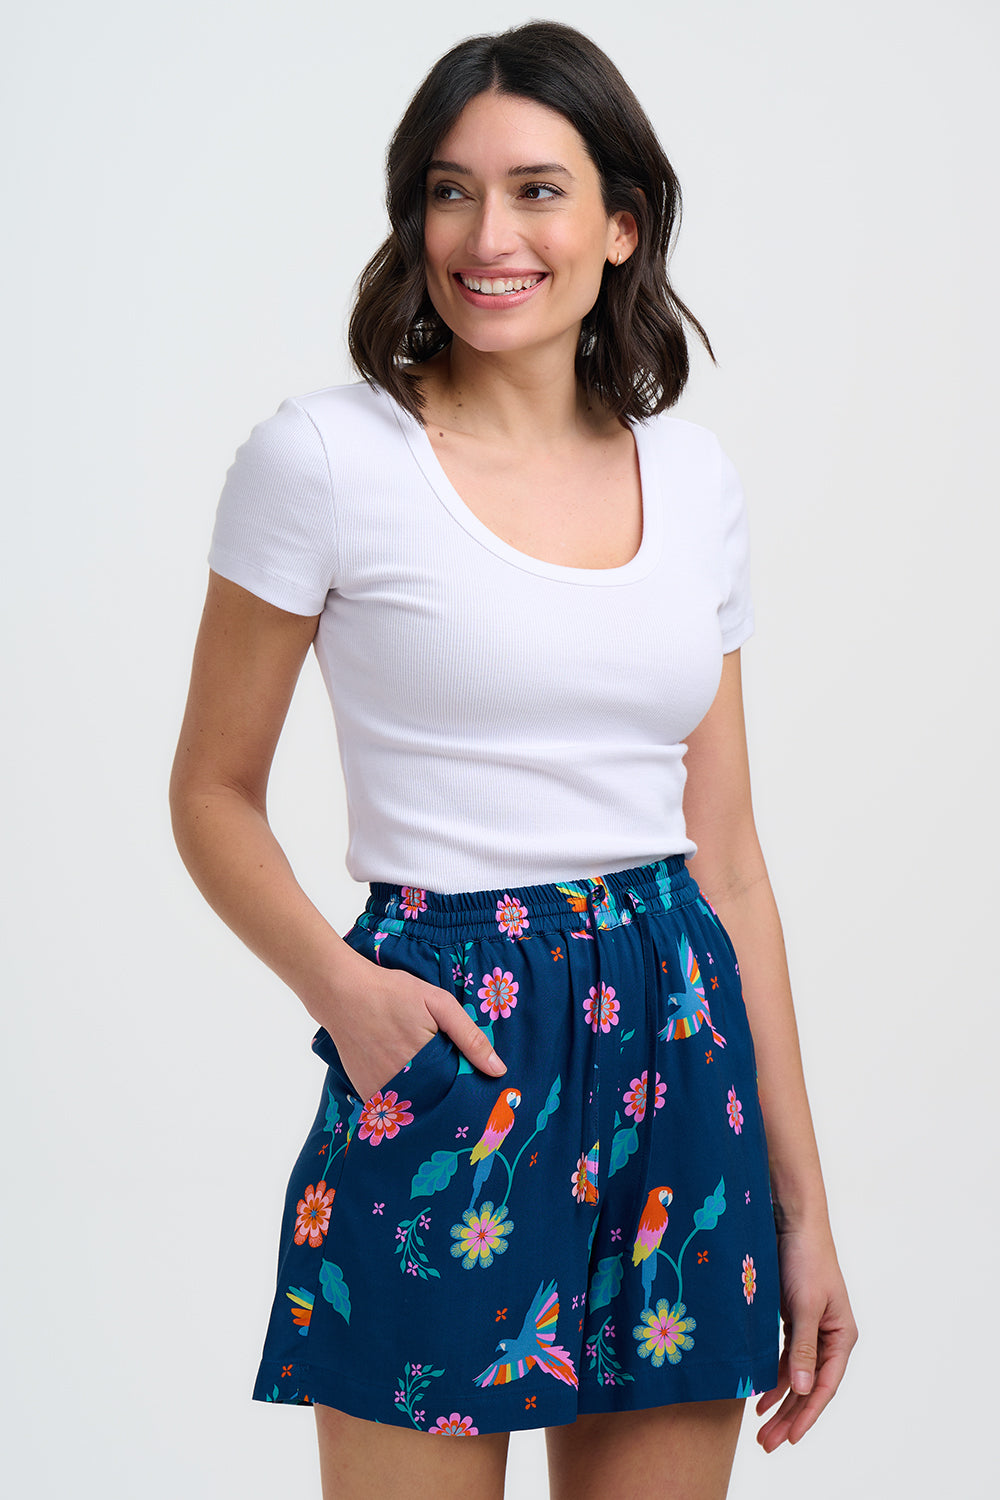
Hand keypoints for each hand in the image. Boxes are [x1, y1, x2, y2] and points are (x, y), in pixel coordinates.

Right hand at [316, 949, 505, 1104]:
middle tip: (457, 1092)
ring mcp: (383, 1091)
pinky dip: (403, 1103)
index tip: (480, 1095)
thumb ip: (470, 1037)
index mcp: (428, 1062)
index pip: (459, 1093)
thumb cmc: (394, 993)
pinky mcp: (367, 1093)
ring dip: (427, 1103)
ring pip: (416, 1110)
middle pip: (438, 1105)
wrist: (343, 993)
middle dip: (449, 1100)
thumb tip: (498, 1070)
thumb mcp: (439, 1003)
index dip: (470, 1093)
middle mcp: (405, 1083)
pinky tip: (409, 1084)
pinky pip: (392, 1110)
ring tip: (432, 1086)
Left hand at [755, 1225, 857, 1451]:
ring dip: (779, 1401)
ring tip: (761, 1429)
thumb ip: (803, 1348)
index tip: (790, 1439)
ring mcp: (811, 1328)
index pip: (825, 1386)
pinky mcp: (793, 1318)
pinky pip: (784, 1358)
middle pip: (809, 1386)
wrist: (791, 1220)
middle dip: (790, 1416)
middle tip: (767, 1444)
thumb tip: (801, 1390)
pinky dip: (772, 1376)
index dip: (807, 1414)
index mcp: (842, 1336)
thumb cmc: (805, 1258)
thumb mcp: (805, 1306)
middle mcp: (829, 1336)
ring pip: (795, 1375)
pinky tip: (759, 1394)